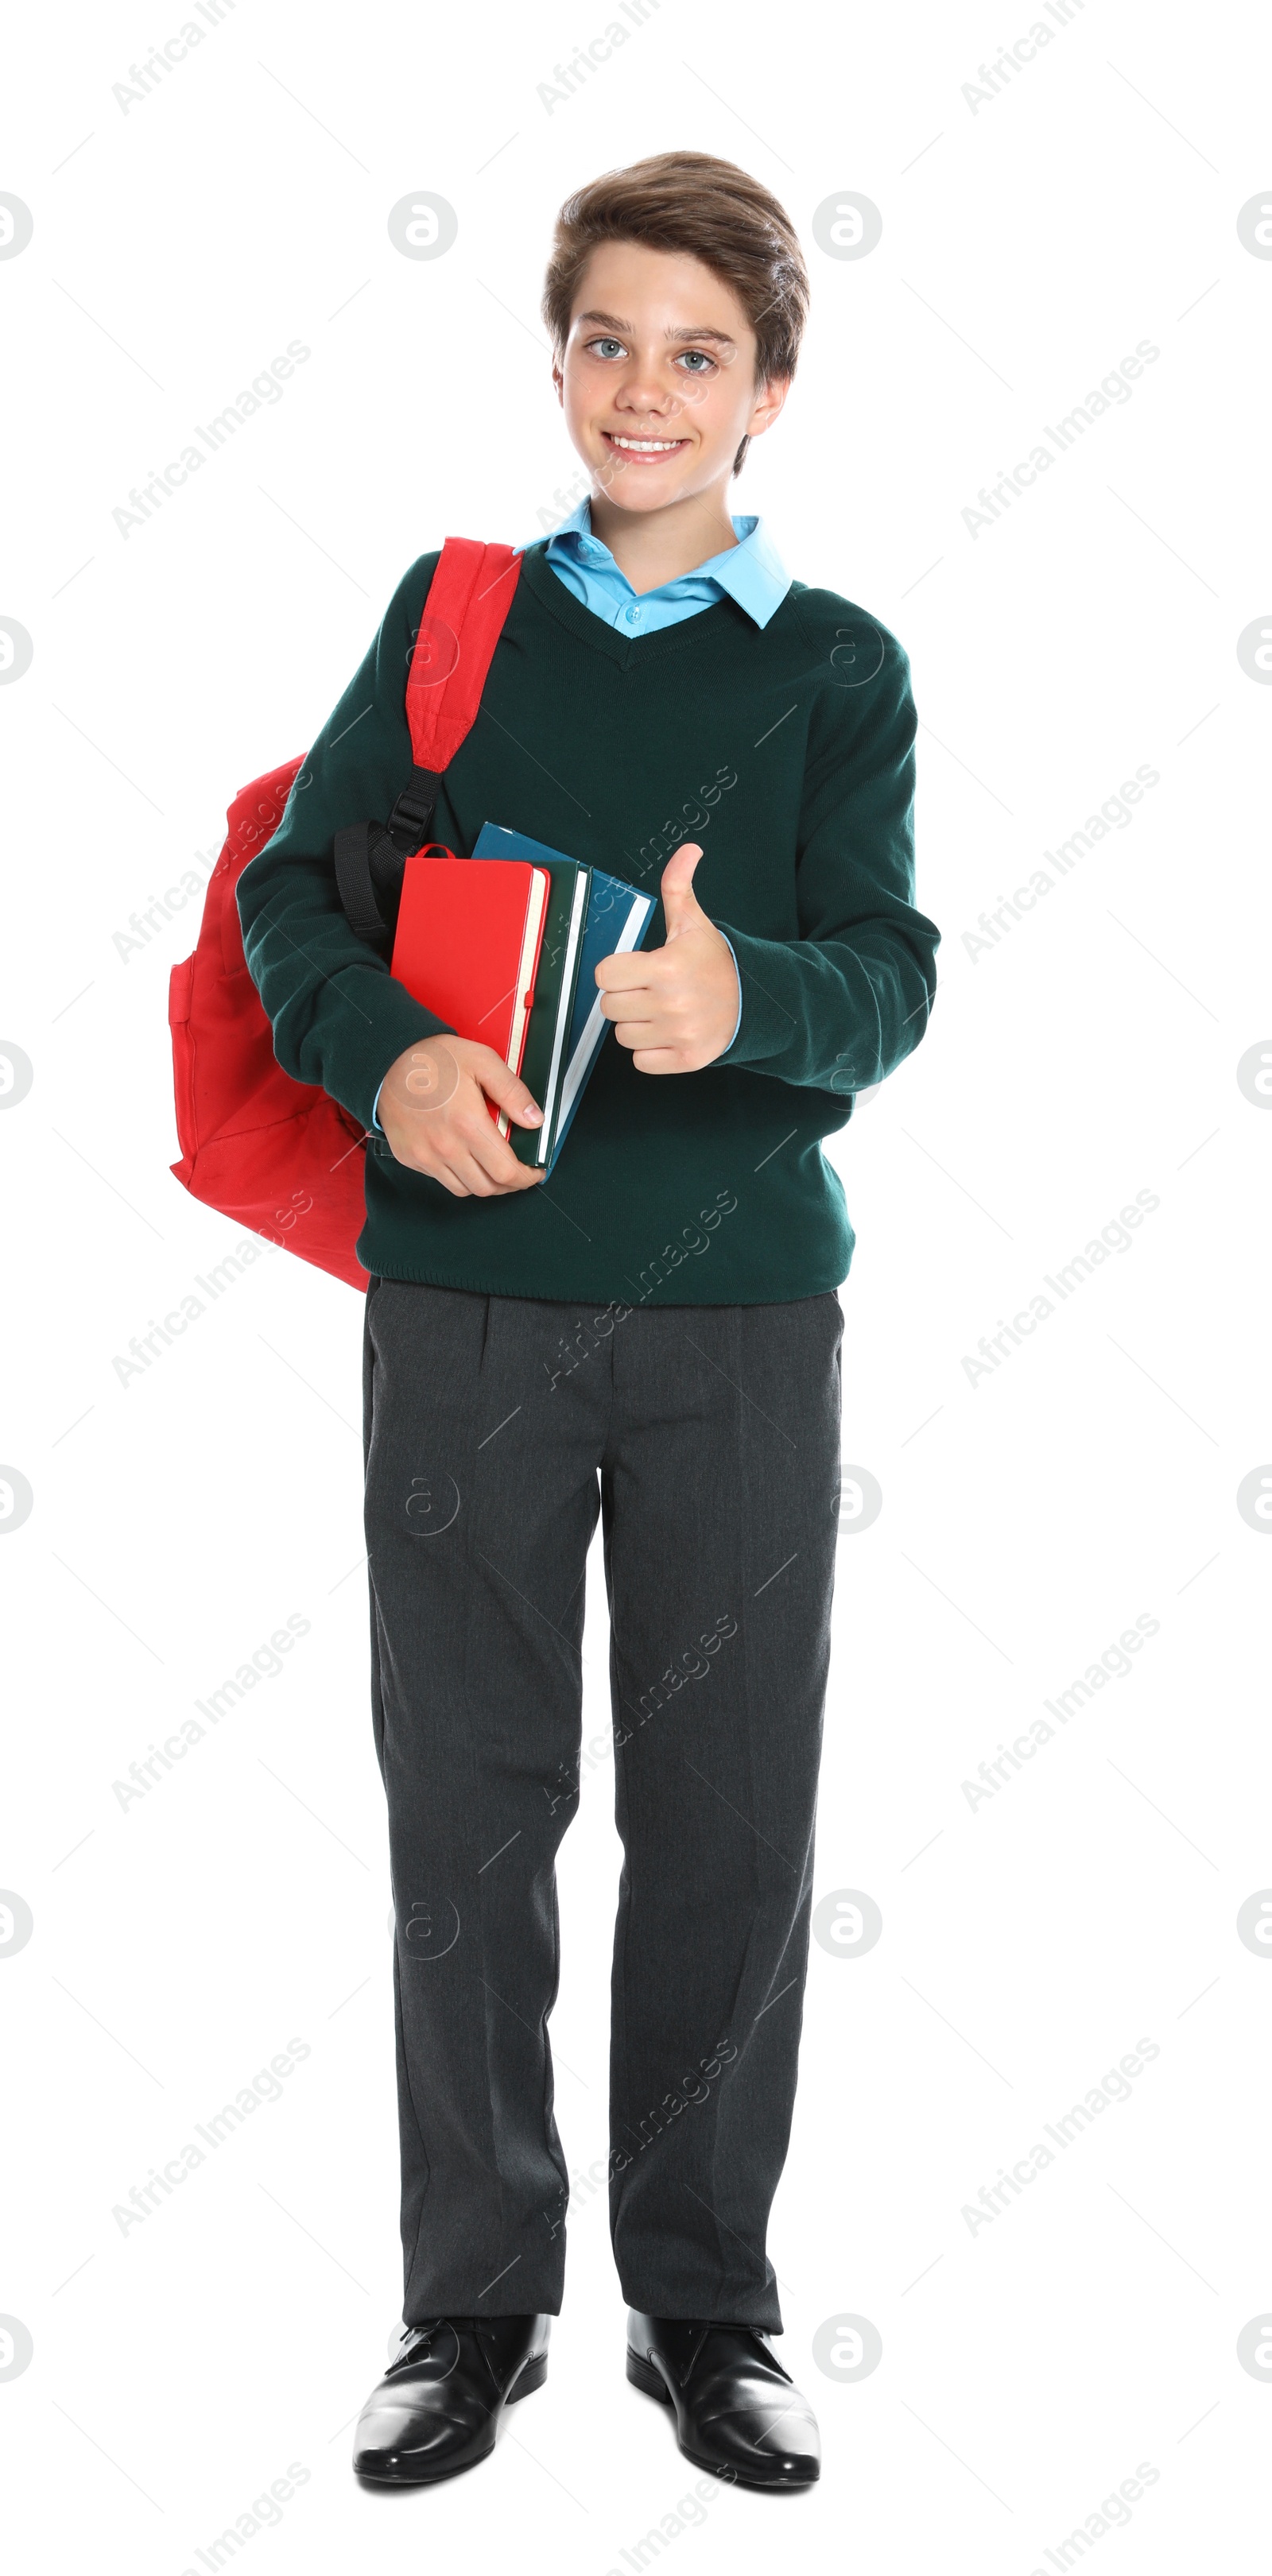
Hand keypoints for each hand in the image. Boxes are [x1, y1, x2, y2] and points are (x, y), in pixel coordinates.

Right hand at [378, 1036, 545, 1196]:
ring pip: (465, 1189)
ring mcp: (425, 1156)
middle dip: (509, 1184)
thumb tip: (535, 1120)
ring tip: (492, 1167)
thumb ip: (513, 1092)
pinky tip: (464, 1157)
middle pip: (488, 1187)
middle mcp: (446, 1147)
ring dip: (484, 1183)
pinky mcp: (410, 1158)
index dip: (526, 1177)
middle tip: (518, 1171)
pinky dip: (459, 1176)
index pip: (506, 1171)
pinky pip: (441, 1179)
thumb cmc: (434, 1059)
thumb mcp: (482, 1061)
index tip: (534, 1171)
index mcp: (468, 1124)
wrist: (387, 1060)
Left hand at [595, 844, 739, 1072]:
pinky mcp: (686, 1059)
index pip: (605, 975)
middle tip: (650, 990)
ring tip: (661, 1011)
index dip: (616, 970)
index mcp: (666, 966)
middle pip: (610, 1007)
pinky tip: (668, 1033)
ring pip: (623, 1036)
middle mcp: (671, 1003)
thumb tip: (688, 850)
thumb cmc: (715, 962)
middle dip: (626, 997)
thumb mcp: (694, 923)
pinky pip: (640, 1062)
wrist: (755, 1002)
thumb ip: (678, 887)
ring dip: (637, 1025)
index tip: (635, 969)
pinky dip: (650, 1051)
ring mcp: (679, 1033)